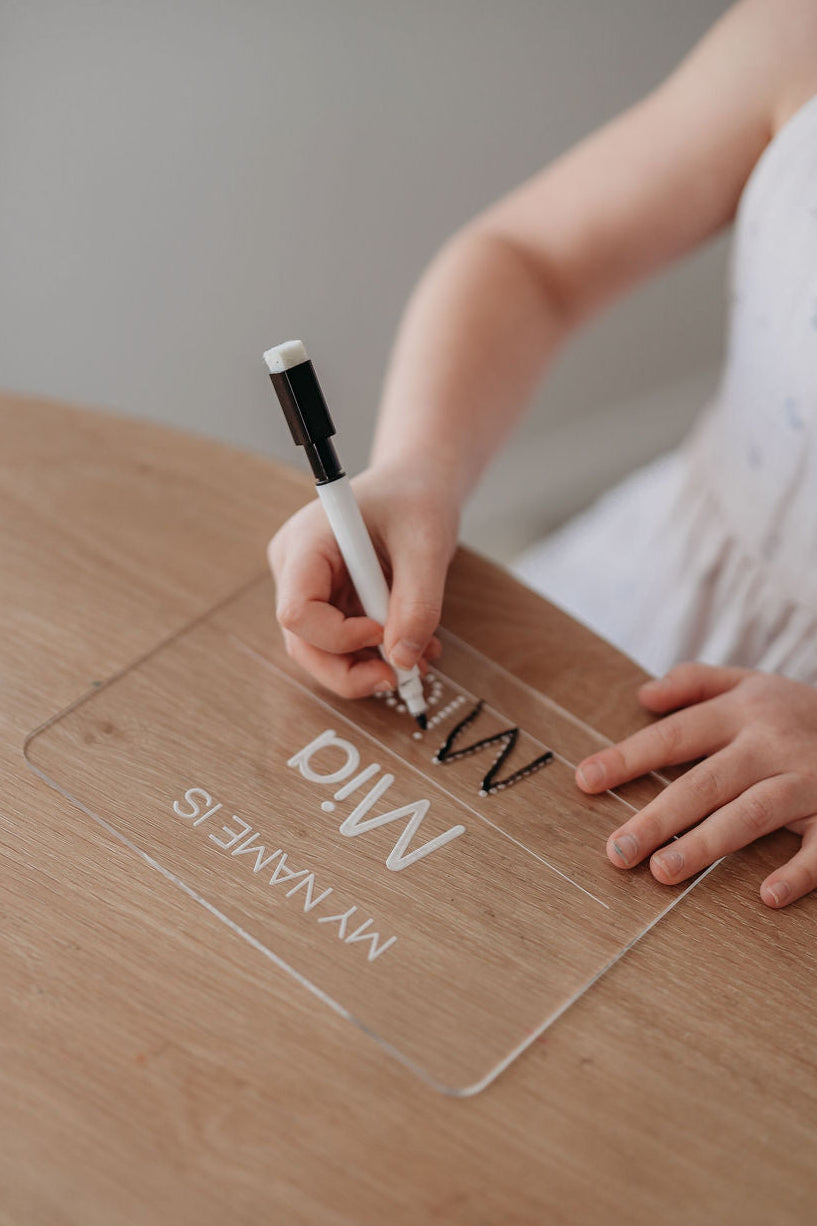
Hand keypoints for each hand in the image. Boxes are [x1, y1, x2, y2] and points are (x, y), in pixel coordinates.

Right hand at [268, 464, 458, 698]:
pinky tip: (412, 645)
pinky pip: (342, 644)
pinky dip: (376, 655)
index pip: (298, 610)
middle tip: (399, 676)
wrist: (416, 486)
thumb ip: (418, 603)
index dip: (338, 636)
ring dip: (368, 667)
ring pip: (320, 652)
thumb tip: (403, 659)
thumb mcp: (427, 545)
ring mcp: (308, 588)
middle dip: (349, 670)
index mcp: (307, 542)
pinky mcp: (328, 603)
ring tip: (418, 658)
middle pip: (302, 643)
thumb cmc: (416, 499)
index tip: (384, 631)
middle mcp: (295, 569)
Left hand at [575, 663, 816, 908]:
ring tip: (663, 871)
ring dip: (707, 845)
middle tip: (617, 851)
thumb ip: (695, 683)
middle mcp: (770, 746)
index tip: (585, 779)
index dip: (629, 757)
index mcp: (742, 713)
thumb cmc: (796, 711)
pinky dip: (798, 871)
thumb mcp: (750, 682)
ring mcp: (806, 781)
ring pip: (751, 814)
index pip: (675, 735)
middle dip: (658, 817)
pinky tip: (767, 894)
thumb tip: (643, 694)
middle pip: (705, 783)